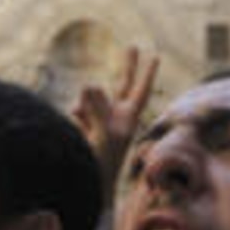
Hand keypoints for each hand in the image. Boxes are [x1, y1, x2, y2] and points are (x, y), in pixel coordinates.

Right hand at [73, 46, 158, 196]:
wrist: (84, 183)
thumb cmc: (99, 163)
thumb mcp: (103, 133)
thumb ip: (98, 106)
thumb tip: (90, 84)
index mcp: (128, 119)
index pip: (140, 90)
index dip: (147, 73)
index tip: (156, 55)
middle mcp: (117, 117)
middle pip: (124, 84)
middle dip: (127, 66)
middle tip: (133, 46)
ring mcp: (99, 120)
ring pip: (90, 97)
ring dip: (85, 106)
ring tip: (86, 130)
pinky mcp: (83, 124)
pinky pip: (76, 109)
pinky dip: (74, 116)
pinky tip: (76, 130)